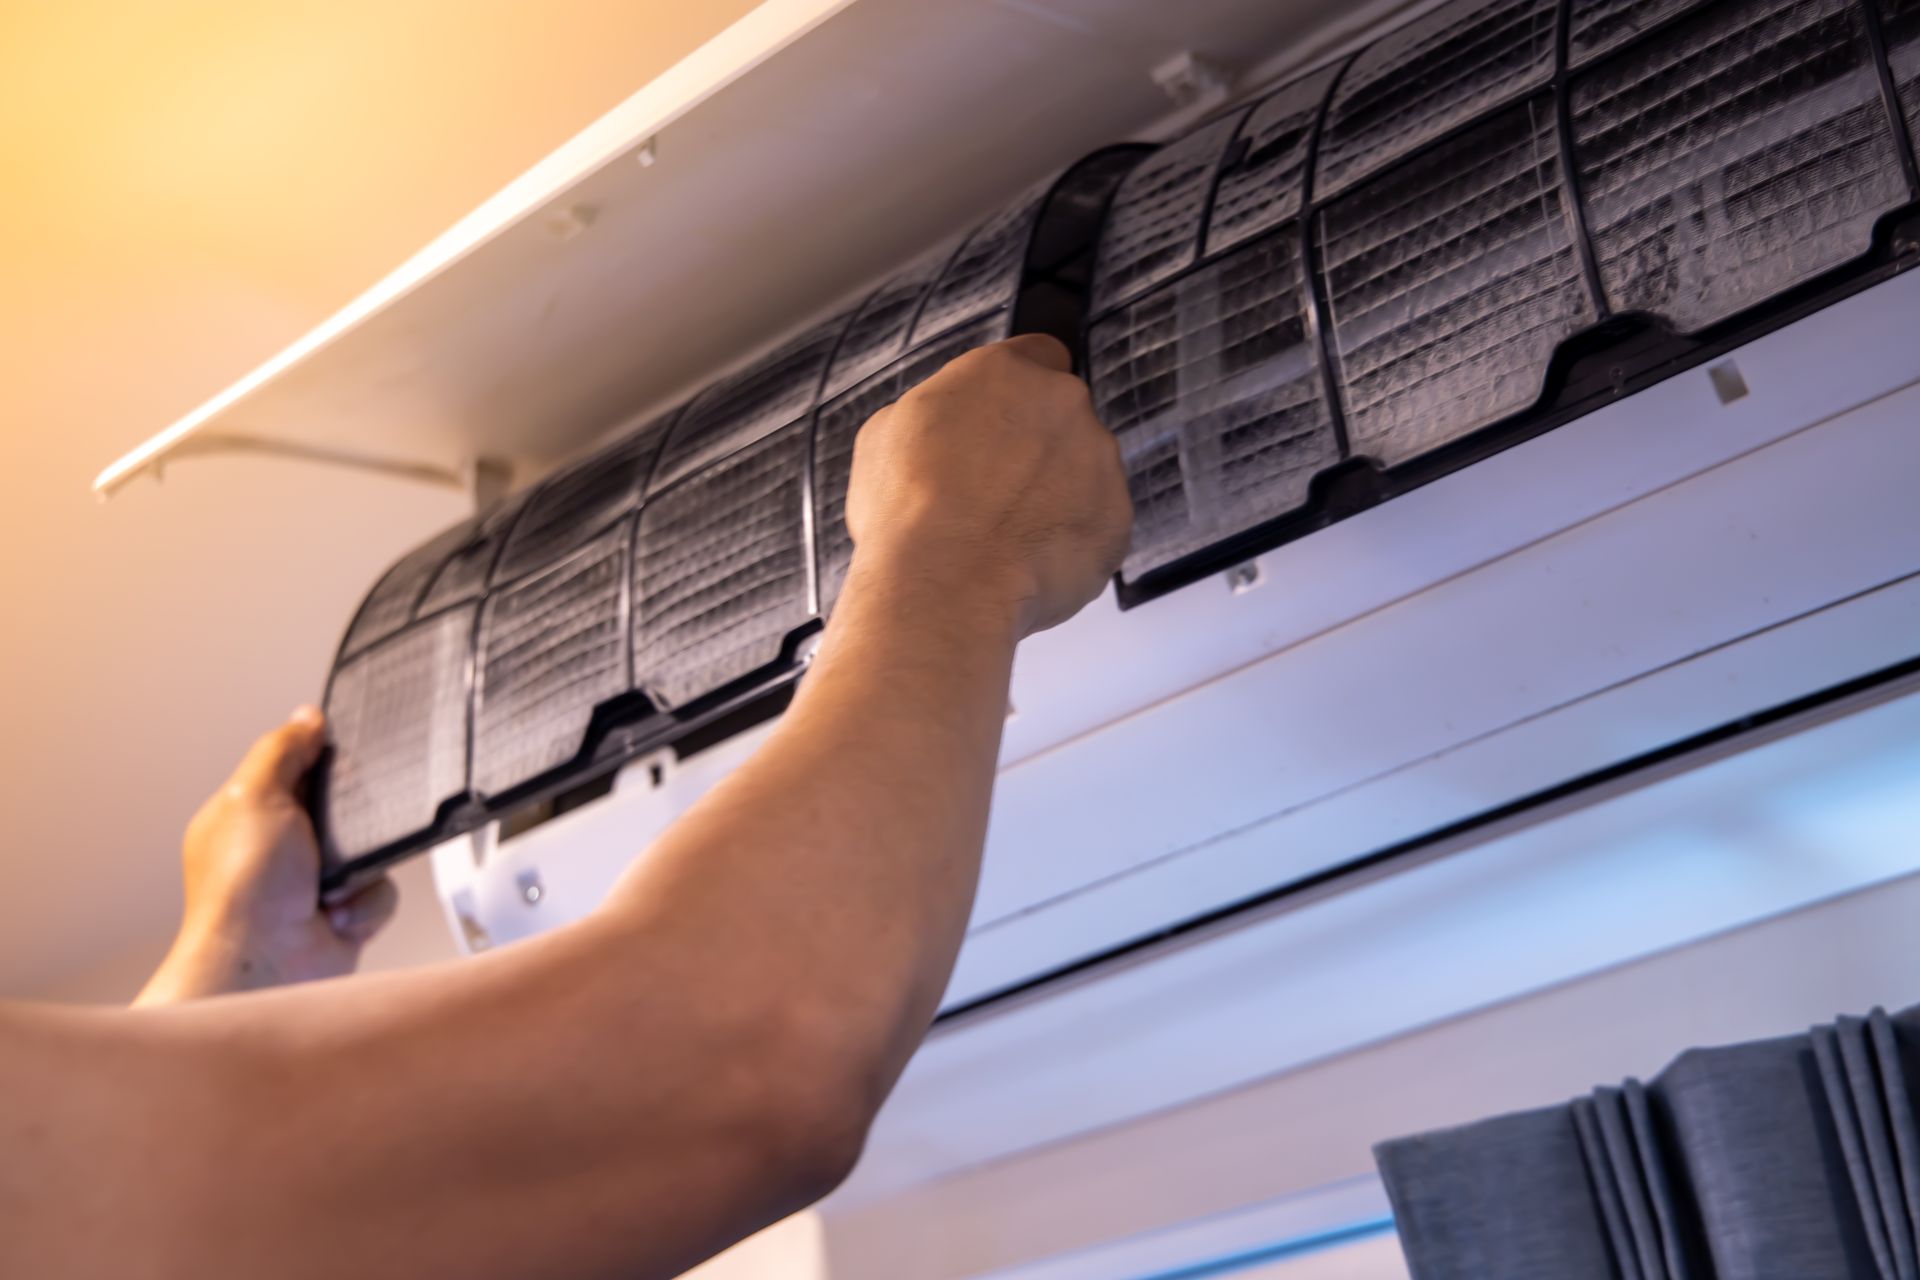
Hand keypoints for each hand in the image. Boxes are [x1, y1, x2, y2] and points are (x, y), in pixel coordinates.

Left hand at [134, 707, 396, 1004]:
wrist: (264, 964)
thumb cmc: (242, 892)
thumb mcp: (255, 796)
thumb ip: (283, 750)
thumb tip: (306, 718)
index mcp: (247, 815)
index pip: (293, 768)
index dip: (319, 759)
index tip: (340, 758)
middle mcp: (278, 850)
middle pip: (339, 810)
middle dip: (348, 824)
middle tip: (337, 832)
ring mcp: (310, 884)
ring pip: (368, 851)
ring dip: (358, 871)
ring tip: (332, 886)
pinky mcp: (341, 914)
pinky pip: (380, 891)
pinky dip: (366, 904)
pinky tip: (338, 915)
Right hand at [845, 335, 1132, 637]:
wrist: (946, 584)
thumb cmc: (908, 512)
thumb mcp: (885, 435)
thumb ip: (934, 414)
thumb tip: (943, 428)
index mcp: (1006, 373)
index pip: (1037, 354)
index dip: (1018, 391)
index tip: (1004, 418)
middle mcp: (1063, 405)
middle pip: (1061, 416)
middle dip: (1036, 446)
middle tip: (993, 490)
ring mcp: (1099, 462)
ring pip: (1085, 470)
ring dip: (1057, 493)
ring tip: (1007, 534)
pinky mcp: (1117, 520)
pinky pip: (1098, 524)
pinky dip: (1072, 540)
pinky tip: (1029, 560)